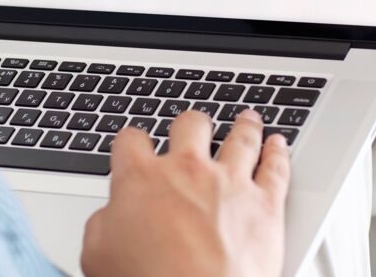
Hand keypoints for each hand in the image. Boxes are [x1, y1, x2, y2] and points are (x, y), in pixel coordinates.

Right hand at [81, 109, 289, 276]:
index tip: (135, 146)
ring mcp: (230, 183)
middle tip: (192, 128)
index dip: (131, 141)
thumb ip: (103, 224)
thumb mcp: (98, 255)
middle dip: (190, 125)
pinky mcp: (266, 205)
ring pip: (240, 139)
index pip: (131, 141)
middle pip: (190, 126)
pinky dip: (278, 153)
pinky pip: (276, 168)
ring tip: (247, 120)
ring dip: (243, 127)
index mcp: (142, 179)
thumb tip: (110, 217)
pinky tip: (278, 146)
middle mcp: (188, 171)